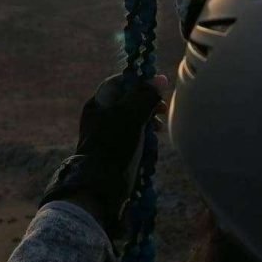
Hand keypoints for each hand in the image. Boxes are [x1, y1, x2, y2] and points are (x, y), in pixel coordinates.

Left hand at [40, 74, 167, 240]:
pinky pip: (132, 135)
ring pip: (132, 118)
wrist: (100, 183)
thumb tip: (160, 79)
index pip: (121, 81)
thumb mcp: (131, 115)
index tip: (158, 87)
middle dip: (147, 103)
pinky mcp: (115, 149)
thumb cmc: (114, 144)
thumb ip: (145, 96)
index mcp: (99, 102)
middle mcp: (101, 115)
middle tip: (162, 109)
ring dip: (148, 120)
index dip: (140, 81)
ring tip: (158, 128)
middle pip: (128, 99)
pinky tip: (152, 143)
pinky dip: (143, 136)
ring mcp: (108, 133)